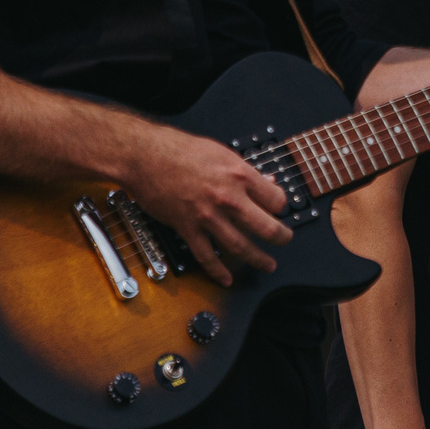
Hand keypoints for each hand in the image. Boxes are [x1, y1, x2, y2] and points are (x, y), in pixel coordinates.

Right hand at [119, 129, 290, 286]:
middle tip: (285, 241)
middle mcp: (228, 197)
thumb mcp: (222, 153)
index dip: (280, 206)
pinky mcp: (187, 228)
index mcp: (240, 175)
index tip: (277, 210)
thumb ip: (246, 171)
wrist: (144, 156)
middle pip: (266, 227)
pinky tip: (227, 278)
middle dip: (281, 238)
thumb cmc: (180, 149)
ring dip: (258, 259)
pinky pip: (206, 256)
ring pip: (240, 246)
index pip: (276, 199)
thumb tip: (267, 182)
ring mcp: (207, 216)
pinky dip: (218, 271)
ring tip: (268, 264)